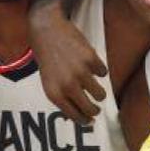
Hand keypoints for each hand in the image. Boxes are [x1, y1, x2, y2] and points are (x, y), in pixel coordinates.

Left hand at [30, 6, 106, 124]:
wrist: (46, 29)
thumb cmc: (47, 56)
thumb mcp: (48, 81)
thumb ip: (62, 97)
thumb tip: (79, 114)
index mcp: (54, 93)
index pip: (75, 116)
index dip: (84, 120)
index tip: (90, 121)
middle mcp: (67, 85)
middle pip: (90, 109)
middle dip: (95, 111)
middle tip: (96, 108)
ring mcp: (80, 72)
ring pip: (101, 94)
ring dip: (99, 92)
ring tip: (93, 84)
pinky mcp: (91, 59)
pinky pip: (103, 73)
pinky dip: (99, 70)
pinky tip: (89, 63)